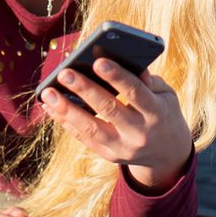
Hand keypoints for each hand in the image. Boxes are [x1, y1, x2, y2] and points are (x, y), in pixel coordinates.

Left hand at [39, 59, 191, 191]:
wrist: (167, 154)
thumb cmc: (163, 112)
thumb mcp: (167, 95)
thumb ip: (148, 81)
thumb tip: (122, 64)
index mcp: (157, 113)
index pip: (135, 92)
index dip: (117, 77)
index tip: (98, 61)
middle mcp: (139, 132)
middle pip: (109, 109)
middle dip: (85, 90)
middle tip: (64, 73)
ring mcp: (122, 147)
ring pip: (91, 128)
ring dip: (66, 109)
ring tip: (47, 92)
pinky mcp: (109, 155)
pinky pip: (84, 138)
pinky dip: (66, 121)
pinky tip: (51, 106)